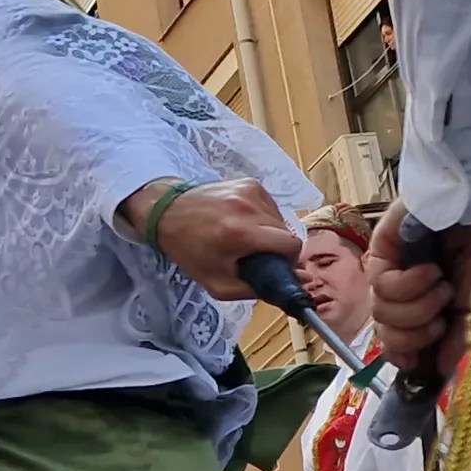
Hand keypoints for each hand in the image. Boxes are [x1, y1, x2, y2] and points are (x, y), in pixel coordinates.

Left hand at [129, 178, 303, 301]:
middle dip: (276, 247)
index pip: (292, 245)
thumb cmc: (190, 251)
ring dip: (269, 231)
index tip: (275, 265)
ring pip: (280, 219)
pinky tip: (241, 221)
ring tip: (244, 236)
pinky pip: (269, 206)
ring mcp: (250, 191)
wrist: (166, 213)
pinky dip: (262, 217)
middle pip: (287, 232)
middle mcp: (249, 207)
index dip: (289, 260)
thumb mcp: (218, 283)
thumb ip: (259, 288)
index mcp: (241, 233)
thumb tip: (303, 279)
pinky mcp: (249, 182)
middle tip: (256, 254)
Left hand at [364, 223, 470, 376]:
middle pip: (387, 334)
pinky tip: (429, 272)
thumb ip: (459, 335)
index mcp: (425, 306)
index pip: (398, 343)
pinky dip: (410, 284)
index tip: (420, 363)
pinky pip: (382, 285)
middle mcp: (404, 292)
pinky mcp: (381, 251)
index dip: (404, 356)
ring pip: (382, 314)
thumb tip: (440, 371)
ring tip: (442, 287)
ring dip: (418, 308)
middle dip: (414, 335)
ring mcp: (390, 271)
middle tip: (440, 320)